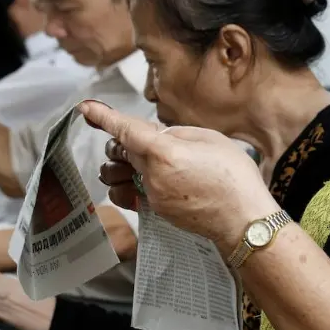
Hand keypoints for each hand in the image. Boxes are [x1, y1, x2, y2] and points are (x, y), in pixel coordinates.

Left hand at [81, 101, 279, 254]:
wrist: (244, 220)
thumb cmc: (235, 178)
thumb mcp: (210, 138)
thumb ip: (176, 133)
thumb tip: (157, 135)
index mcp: (165, 153)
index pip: (125, 130)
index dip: (103, 117)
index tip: (85, 108)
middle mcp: (152, 175)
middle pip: (121, 150)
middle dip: (127, 139)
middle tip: (154, 138)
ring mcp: (151, 196)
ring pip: (120, 173)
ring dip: (125, 163)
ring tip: (151, 160)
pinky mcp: (154, 210)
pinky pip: (128, 193)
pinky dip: (130, 183)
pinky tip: (147, 180)